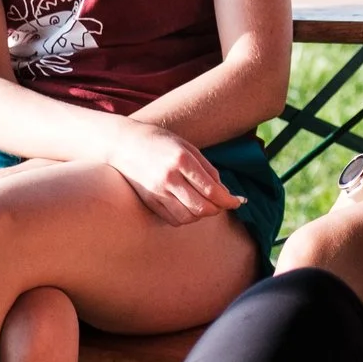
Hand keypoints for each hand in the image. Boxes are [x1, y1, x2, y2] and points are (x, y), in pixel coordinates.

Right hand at [107, 121, 243, 225]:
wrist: (124, 143)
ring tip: (205, 204)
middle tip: (222, 203)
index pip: (212, 190)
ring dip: (202, 215)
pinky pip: (173, 219)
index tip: (238, 201)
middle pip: (202, 207)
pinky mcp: (149, 201)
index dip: (229, 200)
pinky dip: (186, 218)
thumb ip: (207, 169)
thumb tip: (224, 192)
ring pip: (189, 217)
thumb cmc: (160, 141)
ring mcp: (157, 191)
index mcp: (182, 160)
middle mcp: (169, 178)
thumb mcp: (187, 147)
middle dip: (217, 209)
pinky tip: (189, 207)